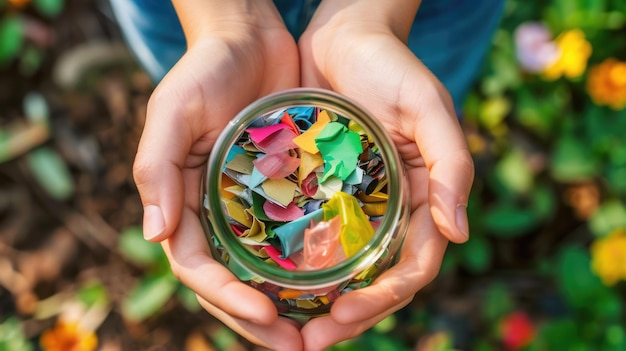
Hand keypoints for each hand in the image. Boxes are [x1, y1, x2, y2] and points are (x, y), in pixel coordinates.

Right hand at [131, 1, 303, 348]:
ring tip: (317, 331)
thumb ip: (156, 169)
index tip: (263, 317)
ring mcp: (250, 205)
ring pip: (264, 270)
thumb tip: (154, 236)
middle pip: (232, 282)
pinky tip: (337, 283)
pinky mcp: (283, 190)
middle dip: (258, 320)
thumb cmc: (204, 70)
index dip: (226, 299)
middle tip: (296, 347)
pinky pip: (293, 237)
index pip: (199, 267)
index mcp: (184, 202)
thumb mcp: (172, 111)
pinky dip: (306, 266)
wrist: (247, 36)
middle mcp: (216, 212)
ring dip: (286, 305)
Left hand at [297, 1, 474, 348]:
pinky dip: (300, 267)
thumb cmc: (392, 67)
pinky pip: (313, 238)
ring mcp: (356, 204)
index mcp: (422, 200)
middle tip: (309, 344)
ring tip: (288, 329)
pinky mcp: (324, 191)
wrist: (345, 35)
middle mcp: (391, 211)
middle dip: (349, 317)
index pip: (412, 267)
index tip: (343, 317)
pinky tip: (272, 284)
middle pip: (375, 280)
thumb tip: (459, 233)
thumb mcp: (428, 107)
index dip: (383, 299)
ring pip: (343, 269)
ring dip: (321, 304)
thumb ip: (451, 167)